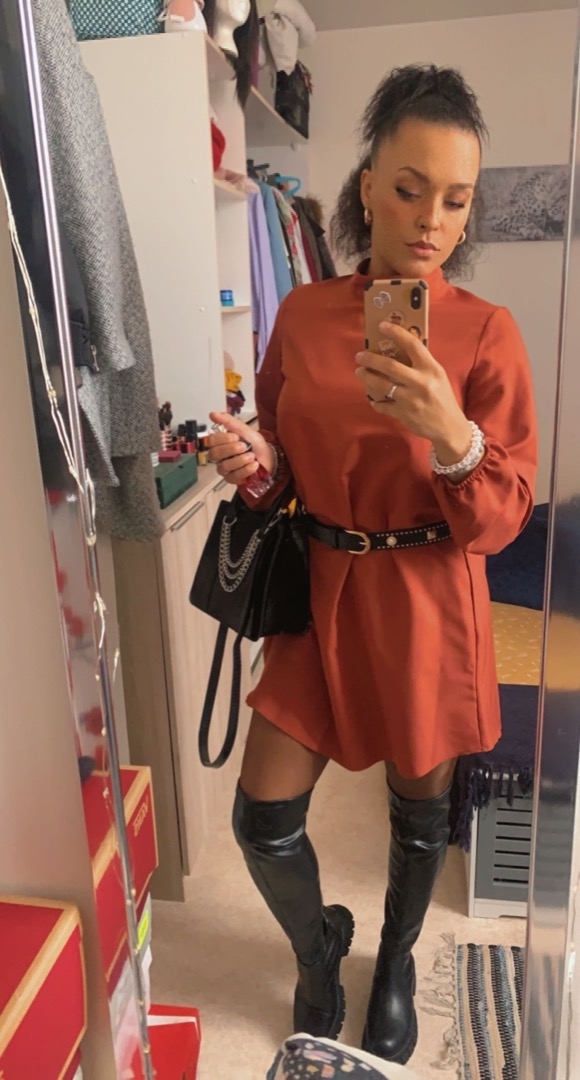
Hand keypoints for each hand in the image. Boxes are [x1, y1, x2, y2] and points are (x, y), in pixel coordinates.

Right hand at [208, 411, 275, 485]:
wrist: (268, 456)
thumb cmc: (254, 444)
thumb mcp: (243, 429)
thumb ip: (228, 421)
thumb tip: (213, 414)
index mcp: (220, 442)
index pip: (211, 441)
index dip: (223, 439)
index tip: (236, 436)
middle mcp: (220, 456)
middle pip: (215, 454)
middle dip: (232, 449)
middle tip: (244, 446)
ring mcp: (225, 468)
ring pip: (224, 466)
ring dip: (240, 459)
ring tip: (251, 456)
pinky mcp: (232, 479)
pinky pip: (234, 476)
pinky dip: (246, 469)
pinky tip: (253, 465)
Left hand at [355, 323, 471, 464]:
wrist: (449, 426)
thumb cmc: (443, 397)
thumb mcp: (438, 376)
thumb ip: (421, 364)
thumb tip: (399, 349)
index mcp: (431, 369)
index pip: (412, 345)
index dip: (396, 333)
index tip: (382, 325)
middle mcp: (420, 382)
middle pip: (390, 366)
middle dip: (370, 359)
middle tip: (360, 356)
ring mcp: (410, 399)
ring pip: (381, 385)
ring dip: (367, 377)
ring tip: (360, 372)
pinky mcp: (403, 414)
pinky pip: (382, 405)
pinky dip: (376, 402)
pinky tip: (374, 399)